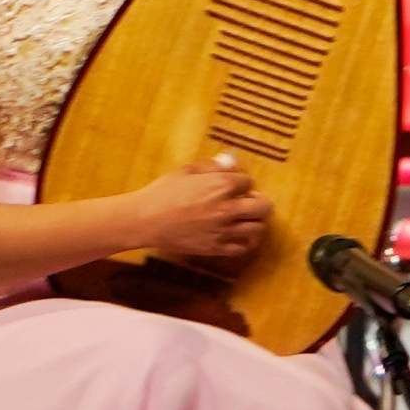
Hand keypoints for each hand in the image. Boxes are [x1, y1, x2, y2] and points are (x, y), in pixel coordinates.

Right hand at [124, 154, 271, 267]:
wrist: (145, 220)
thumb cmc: (163, 192)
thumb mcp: (186, 171)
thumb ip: (212, 166)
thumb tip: (231, 161)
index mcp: (221, 185)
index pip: (248, 182)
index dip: (242, 183)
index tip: (235, 185)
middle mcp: (227, 208)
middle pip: (263, 206)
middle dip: (260, 202)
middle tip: (250, 202)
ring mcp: (223, 230)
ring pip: (257, 228)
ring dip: (255, 222)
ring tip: (246, 219)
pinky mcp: (215, 248)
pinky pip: (242, 248)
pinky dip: (245, 242)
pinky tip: (239, 237)